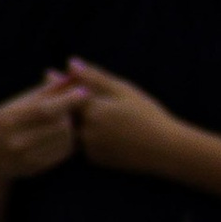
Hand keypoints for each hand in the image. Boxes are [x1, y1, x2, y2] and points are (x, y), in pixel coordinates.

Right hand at [0, 74, 81, 179]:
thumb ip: (43, 92)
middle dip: (71, 113)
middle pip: (59, 125)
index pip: (45, 109)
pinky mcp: (35, 168)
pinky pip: (63, 153)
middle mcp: (16, 140)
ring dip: (72, 127)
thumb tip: (71, 78)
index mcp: (9, 119)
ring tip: (65, 119)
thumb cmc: (2, 124)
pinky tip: (61, 135)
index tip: (84, 91)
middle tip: (72, 106)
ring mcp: (26, 157)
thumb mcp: (15, 105)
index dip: (67, 100)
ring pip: (65, 140)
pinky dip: (68, 141)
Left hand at [62, 60, 193, 176]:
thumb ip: (94, 77)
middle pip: (66, 112)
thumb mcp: (122, 90)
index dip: (60, 83)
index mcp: (91, 110)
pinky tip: (100, 129)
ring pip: (74, 129)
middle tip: (85, 97)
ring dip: (75, 119)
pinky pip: (83, 143)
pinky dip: (87, 134)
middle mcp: (85, 131)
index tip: (56, 75)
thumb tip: (70, 63)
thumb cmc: (146, 114)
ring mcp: (89, 147)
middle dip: (66, 101)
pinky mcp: (95, 159)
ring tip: (97, 112)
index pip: (65, 93)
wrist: (164, 149)